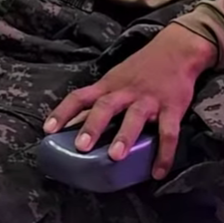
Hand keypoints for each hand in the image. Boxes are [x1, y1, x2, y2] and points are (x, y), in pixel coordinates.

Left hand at [43, 24, 215, 179]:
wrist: (176, 49)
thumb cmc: (140, 68)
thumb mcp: (114, 79)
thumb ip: (97, 100)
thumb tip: (73, 121)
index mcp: (108, 85)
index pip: (80, 96)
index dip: (63, 112)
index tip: (48, 129)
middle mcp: (126, 91)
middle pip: (105, 106)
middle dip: (92, 126)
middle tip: (81, 146)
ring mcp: (149, 99)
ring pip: (135, 117)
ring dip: (124, 136)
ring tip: (115, 157)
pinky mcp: (172, 107)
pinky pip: (169, 132)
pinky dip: (164, 154)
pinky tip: (157, 172)